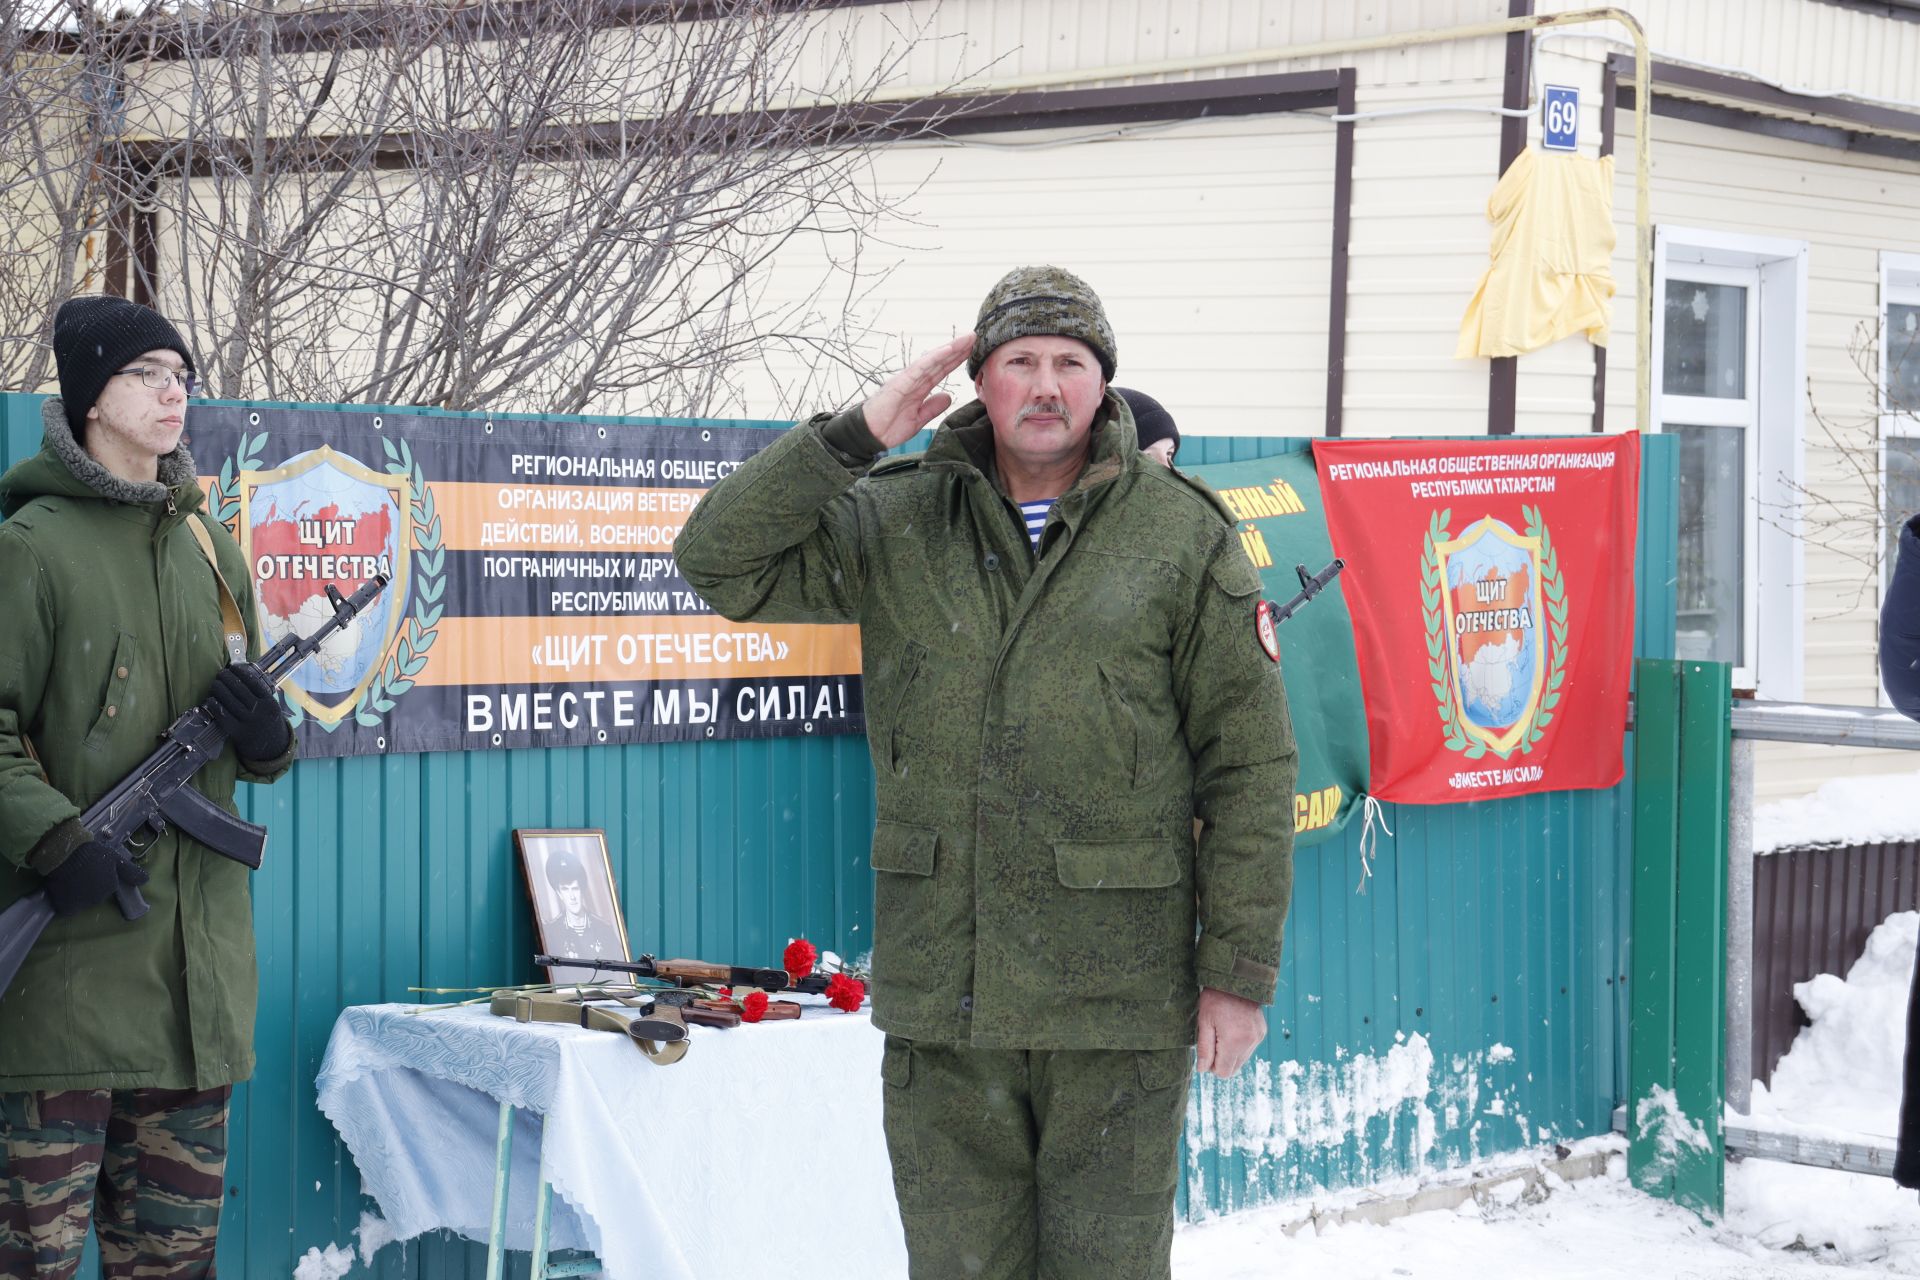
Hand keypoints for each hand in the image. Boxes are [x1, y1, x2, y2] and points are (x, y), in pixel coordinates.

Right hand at [44, 838, 147, 915]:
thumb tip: (146, 880)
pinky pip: (66, 907)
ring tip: (67, 878)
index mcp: (110, 887)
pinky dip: (64, 900)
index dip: (98, 876)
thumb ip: (130, 871)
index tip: (91, 867)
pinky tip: (60, 888)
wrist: (63, 856)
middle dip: (88, 886)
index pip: (106, 886)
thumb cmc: (90, 853)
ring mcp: (81, 905)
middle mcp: (98, 899)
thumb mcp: (114, 859)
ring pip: (80, 901)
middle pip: (94, 895)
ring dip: (75, 893)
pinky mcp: (65, 908)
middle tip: (78, 872)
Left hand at [209, 662, 292, 761]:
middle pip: (239, 690)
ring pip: (229, 701)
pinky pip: (223, 716)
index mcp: (269, 703)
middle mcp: (260, 711)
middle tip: (220, 674)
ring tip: (215, 684)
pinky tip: (211, 700)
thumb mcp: (270, 707)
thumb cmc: (267, 722)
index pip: (253, 682)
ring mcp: (248, 722)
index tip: (232, 667)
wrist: (271, 748)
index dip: (241, 672)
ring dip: (219, 689)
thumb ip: (259, 694)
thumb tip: (239, 675)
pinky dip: (215, 706)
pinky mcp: (237, 732)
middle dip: (227, 678)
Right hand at [860, 333, 974, 448]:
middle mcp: (914, 379)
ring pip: (932, 360)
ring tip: (966, 339)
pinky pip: (919, 368)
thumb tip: (948, 396)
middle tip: (975, 336)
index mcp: (918, 387)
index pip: (941, 370)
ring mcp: (907, 379)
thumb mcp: (918, 418)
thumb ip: (933, 407)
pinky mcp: (900, 383)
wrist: (869, 435)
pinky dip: (934, 358)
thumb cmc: (888, 426)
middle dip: (958, 350)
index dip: (956, 360)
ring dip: (950, 349)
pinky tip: (947, 350)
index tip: (972, 351)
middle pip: (939, 361)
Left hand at [1195, 987, 1266, 1078]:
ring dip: (1230, 1053)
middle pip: (1234, 1068)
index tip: (1207, 1051)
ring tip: (1223, 1032)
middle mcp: (1250, 1042)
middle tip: (1213, 1041)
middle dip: (1221, 1061)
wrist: (1236, 979)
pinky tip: (1232, 1029)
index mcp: (1234, 1041)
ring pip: (1241, 1060)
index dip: (1212, 1066)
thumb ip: (1204, 1049)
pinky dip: (1239, 1045)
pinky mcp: (1261, 1032)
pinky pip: (1248, 1049)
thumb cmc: (1216, 998)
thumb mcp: (1204, 1022)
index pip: (1224, 1072)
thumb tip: (1202, 1070)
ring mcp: (1258, 1037)